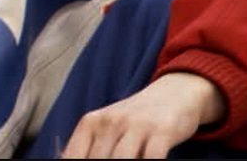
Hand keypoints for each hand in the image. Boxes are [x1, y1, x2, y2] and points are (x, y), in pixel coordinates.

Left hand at [60, 72, 224, 158]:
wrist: (173, 92)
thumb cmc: (135, 119)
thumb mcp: (108, 127)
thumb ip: (90, 148)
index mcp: (91, 122)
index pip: (73, 156)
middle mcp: (111, 122)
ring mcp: (136, 125)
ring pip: (121, 160)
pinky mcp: (162, 131)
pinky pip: (152, 158)